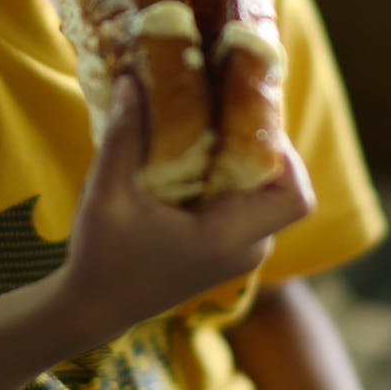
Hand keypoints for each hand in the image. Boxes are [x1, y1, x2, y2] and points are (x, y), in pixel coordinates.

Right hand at [58, 77, 314, 338]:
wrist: (95, 310)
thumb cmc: (102, 257)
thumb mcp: (107, 194)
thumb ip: (122, 137)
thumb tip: (133, 79)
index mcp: (225, 238)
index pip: (295, 197)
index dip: (287, 154)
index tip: (249, 120)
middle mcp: (245, 250)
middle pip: (285, 190)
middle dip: (265, 148)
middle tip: (229, 110)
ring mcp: (239, 256)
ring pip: (268, 199)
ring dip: (249, 163)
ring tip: (213, 127)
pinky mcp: (227, 254)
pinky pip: (251, 209)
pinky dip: (236, 181)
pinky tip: (201, 156)